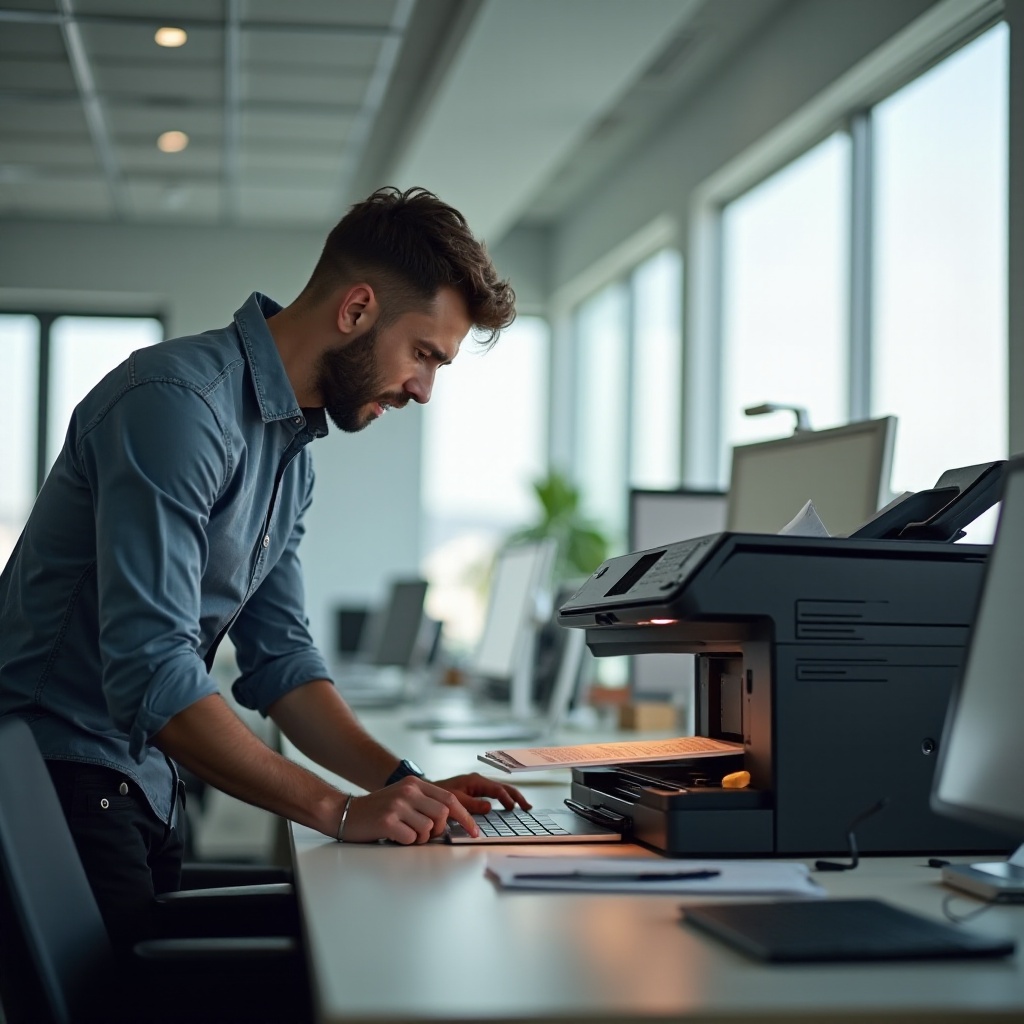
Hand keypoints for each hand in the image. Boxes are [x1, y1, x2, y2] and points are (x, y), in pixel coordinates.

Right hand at [341, 777, 480, 843]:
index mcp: (415, 784)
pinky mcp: (387, 821)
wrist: (344, 812)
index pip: (450, 798)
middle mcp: (408, 791)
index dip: (465, 816)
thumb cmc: (377, 811)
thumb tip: (451, 821)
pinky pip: (411, 838)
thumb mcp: (403, 798)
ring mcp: (398, 805)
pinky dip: (406, 842)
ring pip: (428, 829)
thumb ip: (426, 804)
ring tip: (405, 833)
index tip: (474, 831)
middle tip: (426, 834)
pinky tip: (394, 836)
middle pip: (443, 814)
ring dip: (420, 838)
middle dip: (439, 829)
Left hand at [432, 772, 531, 814]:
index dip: (507, 799)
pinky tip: (508, 805)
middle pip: (503, 787)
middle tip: (527, 807)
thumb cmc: (439, 795)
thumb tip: (490, 807)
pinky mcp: (475, 790)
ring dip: (512, 797)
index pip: (497, 789)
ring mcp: (477, 785)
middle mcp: (478, 781)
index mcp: (475, 781)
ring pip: (500, 789)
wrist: (428, 792)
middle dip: (516, 796)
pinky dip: (504, 798)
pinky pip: (494, 793)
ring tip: (523, 806)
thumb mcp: (455, 800)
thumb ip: (472, 804)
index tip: (514, 809)